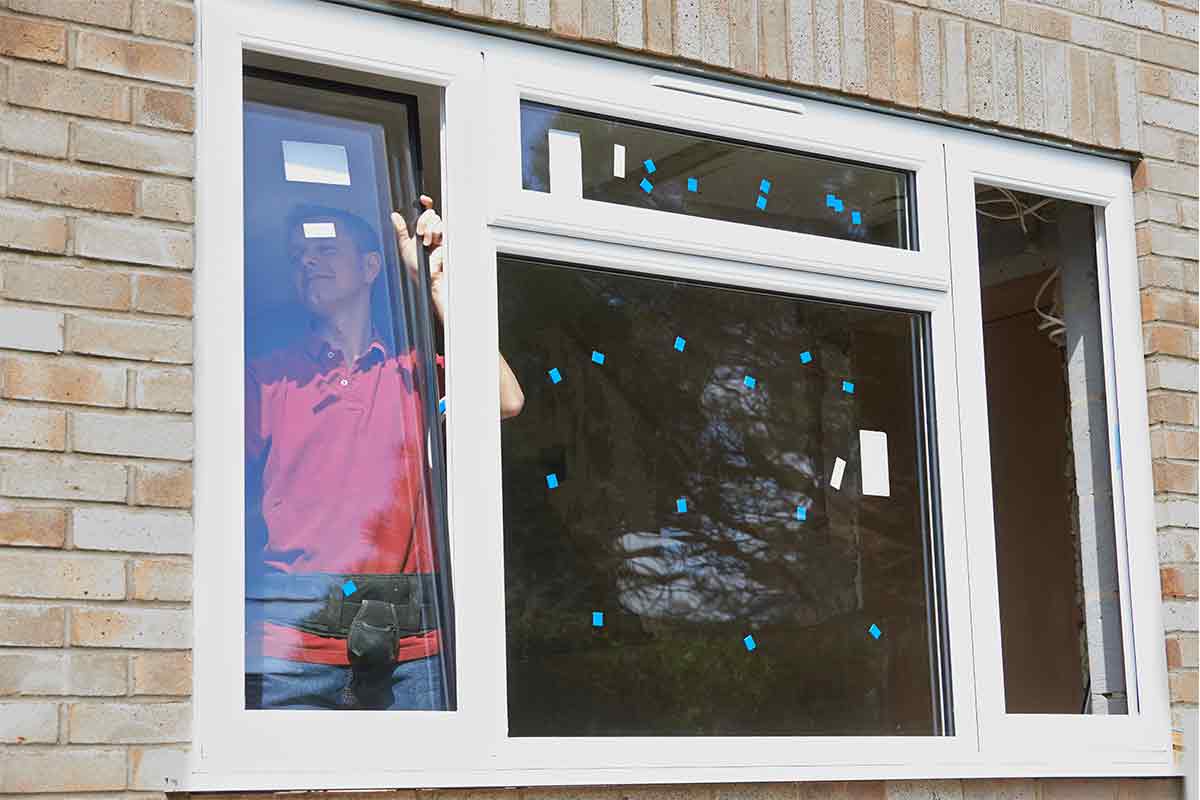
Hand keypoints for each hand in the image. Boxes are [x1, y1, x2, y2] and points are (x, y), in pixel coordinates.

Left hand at [391, 195, 445, 319]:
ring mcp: (442, 236)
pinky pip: (443, 229)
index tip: (423, 199)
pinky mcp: (449, 241)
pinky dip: (436, 235)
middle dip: (423, 221)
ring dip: (429, 230)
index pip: (426, 212)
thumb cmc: (418, 269)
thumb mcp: (405, 247)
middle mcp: (433, 232)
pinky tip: (434, 245)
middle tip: (420, 235)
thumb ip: (400, 230)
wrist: (429, 280)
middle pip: (431, 214)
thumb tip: (394, 215)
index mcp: (423, 231)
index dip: (426, 203)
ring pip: (437, 220)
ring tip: (427, 244)